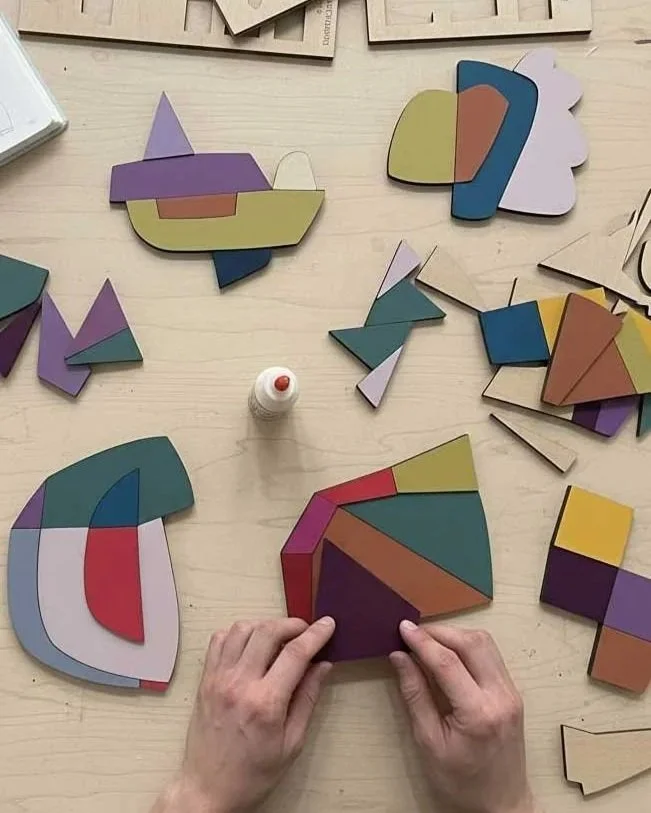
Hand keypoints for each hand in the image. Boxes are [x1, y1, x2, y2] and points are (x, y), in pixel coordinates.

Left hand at [153, 617, 334, 812]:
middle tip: (306, 631)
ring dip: (265, 625)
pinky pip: (219, 640)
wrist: (208, 789)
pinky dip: (238, 633)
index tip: (328, 624)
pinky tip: (251, 645)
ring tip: (279, 638)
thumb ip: (307, 699)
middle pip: (268, 631)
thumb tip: (322, 666)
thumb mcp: (292, 743)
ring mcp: (218, 679)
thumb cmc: (252, 773)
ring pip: (242, 628)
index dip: (316, 634)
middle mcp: (239, 684)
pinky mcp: (205, 679)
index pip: (295, 653)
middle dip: (292, 624)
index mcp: (265, 703)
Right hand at [390, 622, 534, 812]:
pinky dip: (467, 646)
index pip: (447, 662)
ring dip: (455, 635)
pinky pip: (491, 655)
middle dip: (439, 632)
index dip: (422, 641)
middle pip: (471, 643)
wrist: (501, 804)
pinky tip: (448, 654)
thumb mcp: (429, 743)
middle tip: (413, 633)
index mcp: (479, 713)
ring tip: (428, 642)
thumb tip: (400, 657)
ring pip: (485, 643)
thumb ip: (415, 695)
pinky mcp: (513, 692)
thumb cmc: (461, 782)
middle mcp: (501, 696)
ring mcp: (511, 692)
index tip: (402, 628)